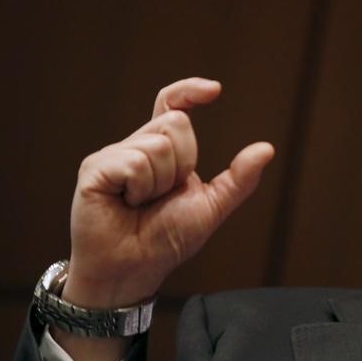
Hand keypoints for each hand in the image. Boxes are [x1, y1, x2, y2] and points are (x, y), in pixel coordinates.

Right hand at [62, 77, 273, 308]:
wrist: (133, 269)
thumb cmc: (166, 240)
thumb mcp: (212, 206)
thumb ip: (239, 179)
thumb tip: (266, 148)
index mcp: (160, 150)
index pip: (172, 105)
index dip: (189, 90)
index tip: (215, 91)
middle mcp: (135, 146)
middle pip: (176, 123)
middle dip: (183, 164)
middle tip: (163, 196)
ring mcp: (112, 156)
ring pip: (157, 144)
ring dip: (161, 182)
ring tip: (142, 204)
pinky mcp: (94, 169)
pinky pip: (134, 162)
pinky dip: (140, 188)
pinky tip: (126, 203)